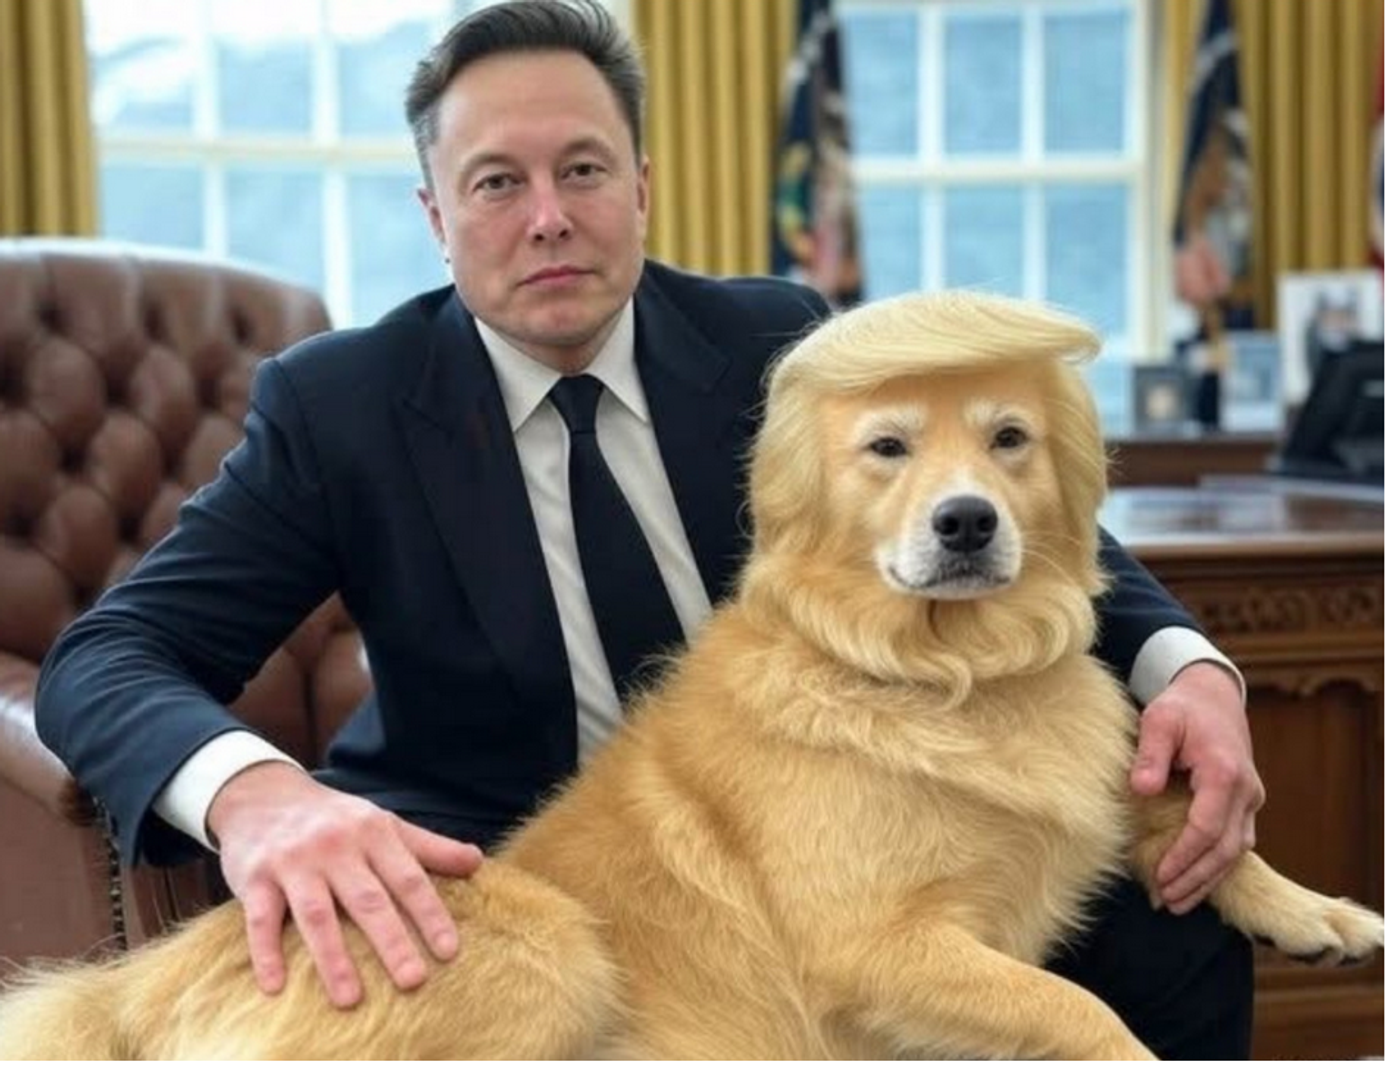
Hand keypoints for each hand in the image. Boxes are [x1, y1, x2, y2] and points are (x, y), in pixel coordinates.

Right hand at [207, 762, 483, 1007]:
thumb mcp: (383, 824)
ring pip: (316, 914)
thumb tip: (478, 862)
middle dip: (391, 941)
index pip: (408, 878)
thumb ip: (429, 847)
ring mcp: (293, 863)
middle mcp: (335, 846)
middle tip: (413, 981)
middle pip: (367, 900)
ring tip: (351, 998)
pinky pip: (260, 919)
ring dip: (333, 958)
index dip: (430, 914)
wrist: (263, 794)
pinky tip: (276, 986)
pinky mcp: (254, 878)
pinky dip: (266, 952)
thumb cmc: (336, 819)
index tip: (448, 951)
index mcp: (373, 833)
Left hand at [1129, 661, 1264, 913]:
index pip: (1207, 828)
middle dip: (1197, 878)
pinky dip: (1216, 865)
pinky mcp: (1245, 804)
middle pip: (1226, 848)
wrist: (1212, 696)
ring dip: (1208, 879)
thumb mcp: (1159, 720)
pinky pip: (1235, 842)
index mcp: (1225, 773)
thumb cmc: (1182, 707)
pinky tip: (1194, 881)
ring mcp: (1250, 799)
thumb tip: (1142, 788)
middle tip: (1168, 902)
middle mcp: (1246, 791)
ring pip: (1236, 851)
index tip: (1161, 876)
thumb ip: (1150, 754)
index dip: (1184, 856)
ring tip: (1178, 902)